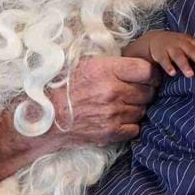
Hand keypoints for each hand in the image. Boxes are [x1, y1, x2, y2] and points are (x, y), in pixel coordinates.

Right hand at [0, 57, 156, 193]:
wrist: (45, 117)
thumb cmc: (62, 87)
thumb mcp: (84, 64)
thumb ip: (112, 63)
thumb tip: (136, 62)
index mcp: (106, 70)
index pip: (146, 70)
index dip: (149, 73)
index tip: (145, 76)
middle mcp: (112, 91)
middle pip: (148, 91)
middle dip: (144, 90)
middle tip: (132, 91)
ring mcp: (113, 114)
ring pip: (142, 110)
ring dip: (136, 108)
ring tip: (120, 104)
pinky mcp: (111, 132)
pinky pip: (135, 128)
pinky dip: (130, 124)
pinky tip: (117, 119)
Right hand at [129, 30, 194, 77]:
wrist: (153, 39)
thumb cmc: (175, 45)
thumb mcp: (186, 44)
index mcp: (188, 40)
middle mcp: (180, 43)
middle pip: (190, 50)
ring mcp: (169, 47)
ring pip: (178, 56)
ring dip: (184, 65)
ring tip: (190, 75)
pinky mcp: (159, 53)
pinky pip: (164, 60)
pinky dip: (168, 66)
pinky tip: (173, 73)